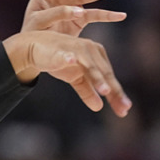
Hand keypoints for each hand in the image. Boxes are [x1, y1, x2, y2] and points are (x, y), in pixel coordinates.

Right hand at [3, 30, 131, 117]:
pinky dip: (69, 58)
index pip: (109, 77)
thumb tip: (99, 107)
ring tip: (105, 91)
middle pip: (104, 73)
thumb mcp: (74, 78)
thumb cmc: (58, 60)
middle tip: (123, 108)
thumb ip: (87, 91)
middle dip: (113, 91)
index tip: (124, 111)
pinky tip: (72, 61)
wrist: (35, 47)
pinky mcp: (60, 50)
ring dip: (97, 78)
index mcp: (97, 56)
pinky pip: (65, 55)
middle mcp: (90, 50)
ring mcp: (76, 48)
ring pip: (89, 66)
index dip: (117, 94)